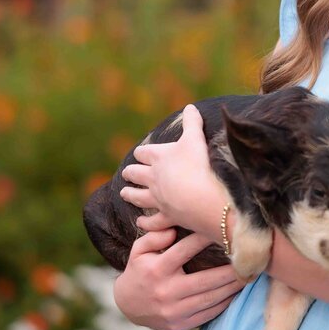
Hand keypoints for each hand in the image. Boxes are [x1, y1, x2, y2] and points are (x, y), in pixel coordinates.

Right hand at [113, 227, 246, 329]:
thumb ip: (154, 236)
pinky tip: (236, 293)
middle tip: (248, 260)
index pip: (185, 251)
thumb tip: (172, 228)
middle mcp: (166, 292)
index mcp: (157, 270)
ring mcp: (174, 311)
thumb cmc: (139, 270)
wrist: (127, 306)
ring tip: (249, 276)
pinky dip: (224, 304)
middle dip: (230, 271)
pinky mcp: (180, 325)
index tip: (224, 230)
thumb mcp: (139, 250)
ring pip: (210, 299)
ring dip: (232, 288)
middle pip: (206, 280)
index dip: (205, 239)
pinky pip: (208, 314)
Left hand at [120, 103, 225, 238]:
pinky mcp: (166, 217)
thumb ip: (192, 122)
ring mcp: (158, 199)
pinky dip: (145, 222)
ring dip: (130, 195)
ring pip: (139, 197)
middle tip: (126, 173)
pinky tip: (140, 222)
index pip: (144, 153)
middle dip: (131, 173)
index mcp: (159, 158)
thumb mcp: (196, 138)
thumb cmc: (200, 164)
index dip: (141, 153)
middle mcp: (154, 178)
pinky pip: (152, 221)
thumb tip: (191, 106)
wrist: (204, 197)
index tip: (139, 153)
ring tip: (124, 193)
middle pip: (137, 174)